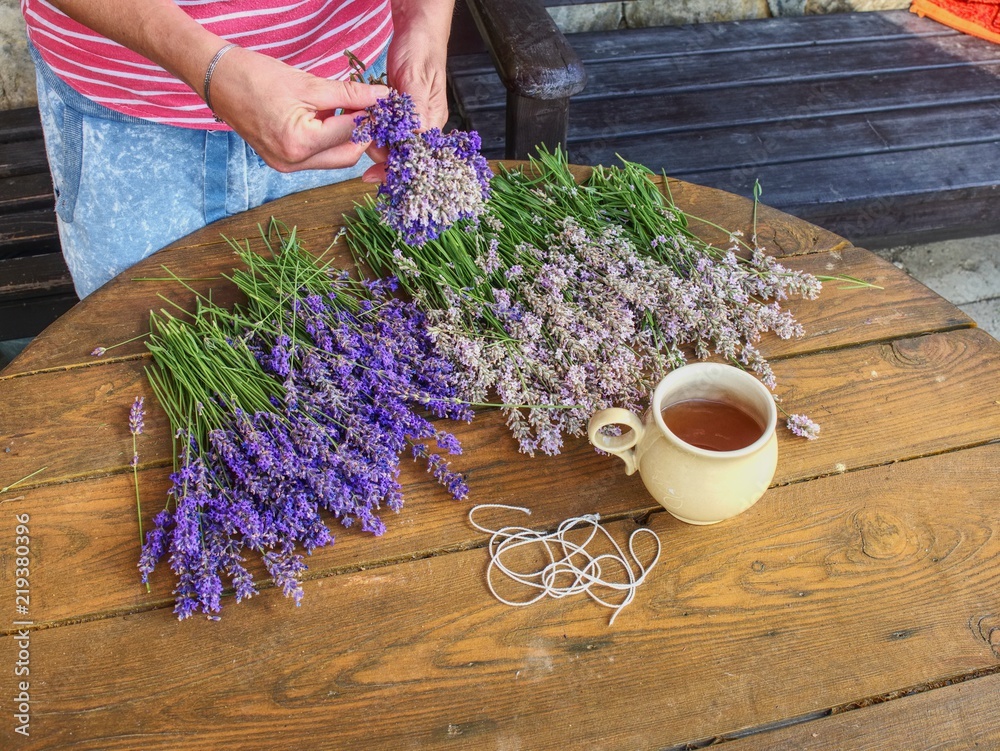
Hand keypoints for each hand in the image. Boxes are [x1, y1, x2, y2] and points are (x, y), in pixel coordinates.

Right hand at [208, 47, 389, 171]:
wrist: (216, 78)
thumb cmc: (257, 76)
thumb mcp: (309, 84)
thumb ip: (349, 94)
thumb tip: (382, 97)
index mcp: (299, 143)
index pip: (351, 134)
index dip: (371, 117)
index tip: (384, 102)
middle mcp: (293, 163)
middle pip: (346, 156)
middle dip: (362, 134)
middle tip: (370, 109)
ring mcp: (286, 166)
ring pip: (333, 159)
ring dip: (345, 138)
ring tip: (348, 110)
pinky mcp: (281, 163)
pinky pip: (316, 157)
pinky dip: (328, 140)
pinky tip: (328, 118)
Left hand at [362, 0, 453, 182]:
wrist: (418, 26)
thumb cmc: (422, 49)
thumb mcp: (417, 79)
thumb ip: (415, 110)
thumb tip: (413, 138)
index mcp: (433, 120)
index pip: (416, 155)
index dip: (396, 168)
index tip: (375, 176)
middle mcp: (423, 122)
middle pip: (402, 153)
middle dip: (381, 154)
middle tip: (362, 144)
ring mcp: (411, 116)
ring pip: (391, 141)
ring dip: (374, 141)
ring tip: (360, 133)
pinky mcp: (399, 108)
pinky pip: (386, 127)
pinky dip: (374, 129)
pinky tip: (363, 127)